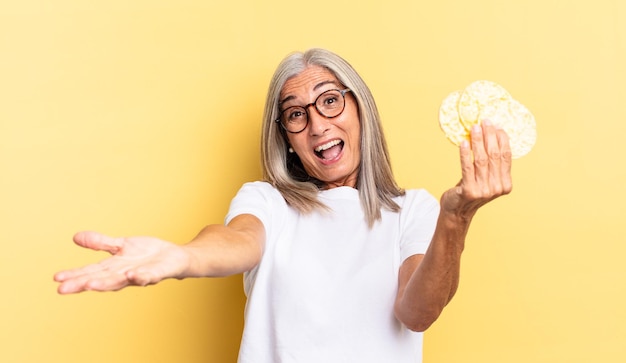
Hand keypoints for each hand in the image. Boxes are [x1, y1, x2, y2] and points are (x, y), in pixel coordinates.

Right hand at [54, 231, 189, 293]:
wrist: (175, 258)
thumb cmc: (146, 254)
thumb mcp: (121, 245)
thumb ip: (101, 243)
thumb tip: (75, 237)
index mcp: (114, 268)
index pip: (91, 272)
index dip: (74, 276)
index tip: (57, 279)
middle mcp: (124, 275)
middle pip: (101, 280)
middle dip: (83, 284)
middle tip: (64, 289)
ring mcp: (140, 275)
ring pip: (121, 281)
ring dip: (106, 283)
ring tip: (90, 284)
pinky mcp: (158, 273)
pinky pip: (149, 276)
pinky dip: (140, 277)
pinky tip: (132, 275)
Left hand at [440, 120, 512, 219]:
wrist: (457, 210)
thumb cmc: (472, 189)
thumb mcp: (486, 178)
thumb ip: (491, 163)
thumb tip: (492, 134)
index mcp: (506, 184)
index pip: (506, 156)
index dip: (502, 139)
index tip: (496, 126)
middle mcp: (497, 188)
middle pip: (495, 155)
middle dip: (490, 136)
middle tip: (485, 122)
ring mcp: (484, 190)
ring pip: (482, 159)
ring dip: (478, 141)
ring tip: (474, 128)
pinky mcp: (469, 190)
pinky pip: (467, 167)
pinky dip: (465, 153)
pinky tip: (464, 142)